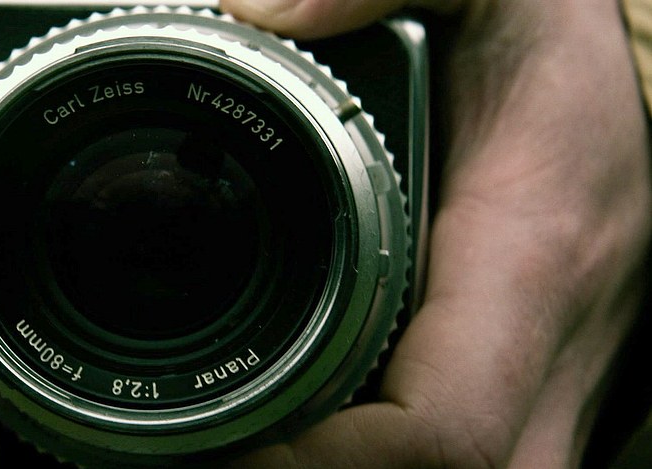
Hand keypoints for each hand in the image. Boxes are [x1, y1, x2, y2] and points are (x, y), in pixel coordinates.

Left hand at [220, 0, 651, 466]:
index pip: (444, 434)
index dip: (328, 467)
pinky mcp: (527, 396)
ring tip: (240, 455)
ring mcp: (545, 393)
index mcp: (529, 270)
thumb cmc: (555, 61)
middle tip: (213, 460)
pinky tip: (303, 444)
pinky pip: (461, 464)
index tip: (227, 451)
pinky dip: (370, 467)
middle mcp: (546, 360)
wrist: (628, 110)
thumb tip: (257, 7)